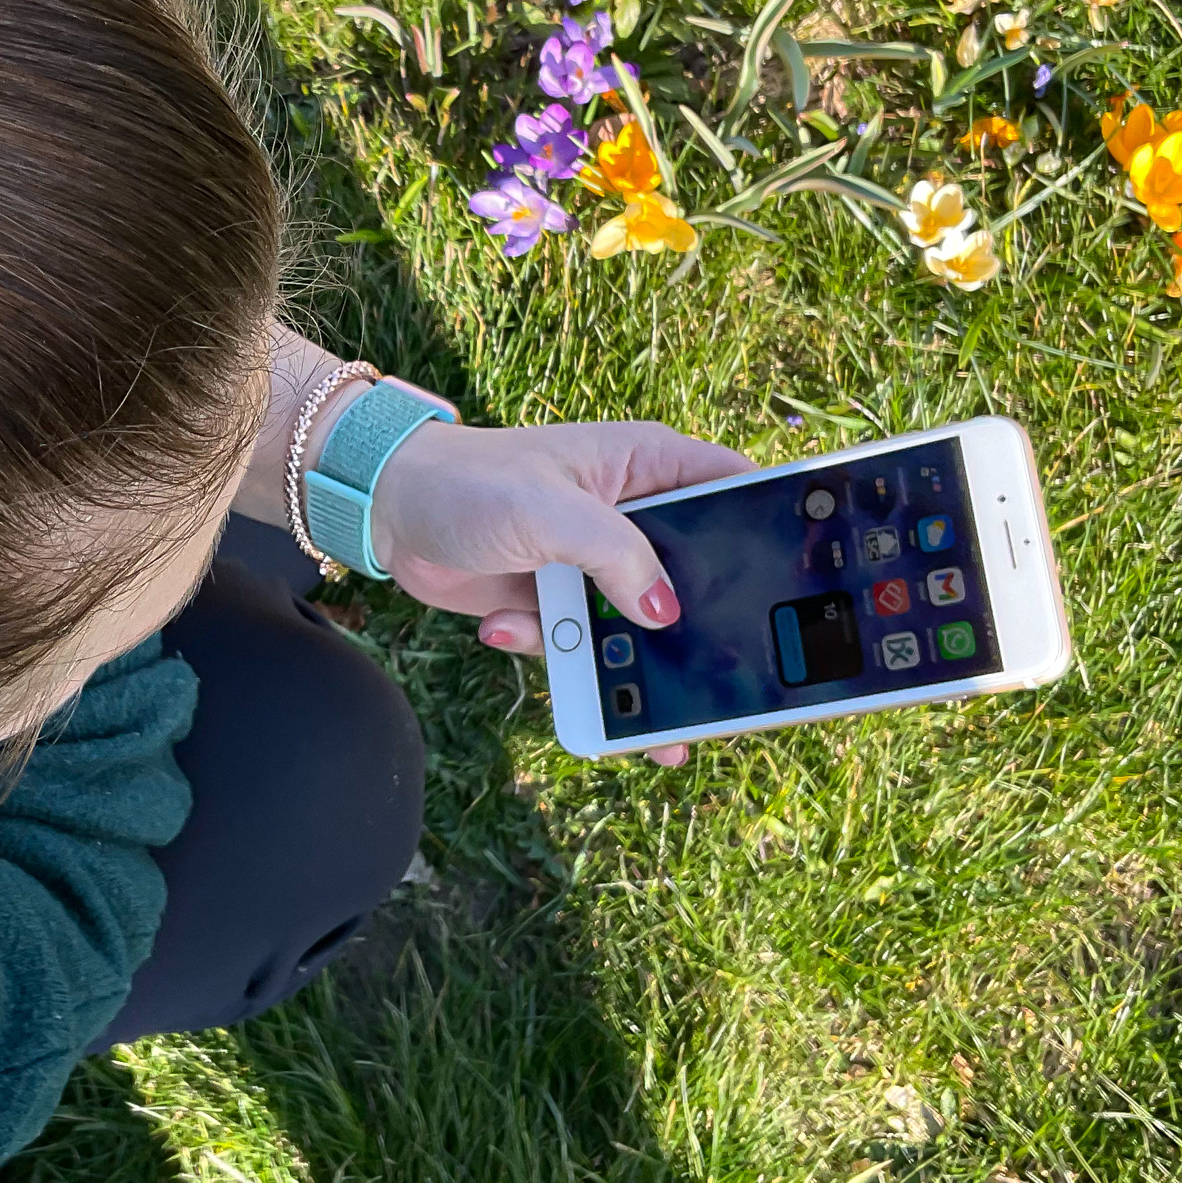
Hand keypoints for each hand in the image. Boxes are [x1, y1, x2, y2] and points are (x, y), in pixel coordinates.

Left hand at [366, 416, 752, 766]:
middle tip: (718, 688)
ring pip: (640, 627)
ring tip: (626, 715)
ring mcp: (593, 562)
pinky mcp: (557, 600)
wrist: (384, 509)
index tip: (798, 587)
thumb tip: (666, 613)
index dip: (768, 533)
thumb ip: (618, 557)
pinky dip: (552, 651)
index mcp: (646, 468)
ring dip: (623, 665)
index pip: (734, 492)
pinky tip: (503, 626)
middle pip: (696, 579)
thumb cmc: (466, 483)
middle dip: (699, 631)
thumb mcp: (550, 513)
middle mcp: (630, 515)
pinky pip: (582, 645)